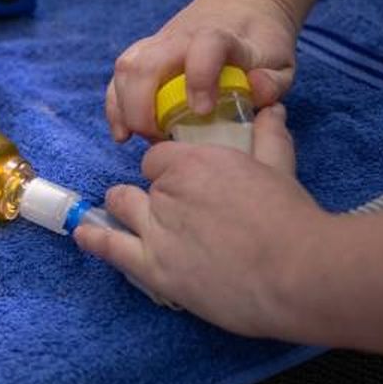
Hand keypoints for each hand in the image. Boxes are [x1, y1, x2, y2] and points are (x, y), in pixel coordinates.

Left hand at [76, 105, 329, 336]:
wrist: (298, 274)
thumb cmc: (292, 220)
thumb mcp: (279, 169)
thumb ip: (269, 137)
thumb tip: (271, 110)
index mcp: (194, 162)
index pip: (160, 158)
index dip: (171, 170)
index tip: (186, 183)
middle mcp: (167, 191)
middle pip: (145, 184)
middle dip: (157, 193)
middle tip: (182, 211)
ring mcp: (157, 231)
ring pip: (124, 206)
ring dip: (127, 209)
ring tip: (132, 215)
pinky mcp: (155, 268)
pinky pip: (111, 247)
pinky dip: (95, 238)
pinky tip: (84, 234)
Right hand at [106, 0, 301, 141]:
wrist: (243, 6)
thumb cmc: (261, 42)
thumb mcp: (281, 61)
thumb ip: (273, 80)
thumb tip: (255, 91)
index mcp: (220, 37)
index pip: (204, 47)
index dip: (199, 77)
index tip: (201, 111)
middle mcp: (181, 37)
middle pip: (146, 63)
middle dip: (142, 106)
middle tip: (159, 138)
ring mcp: (158, 44)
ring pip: (126, 67)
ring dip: (123, 106)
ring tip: (137, 137)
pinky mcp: (145, 53)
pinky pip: (118, 77)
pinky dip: (114, 106)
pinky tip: (123, 133)